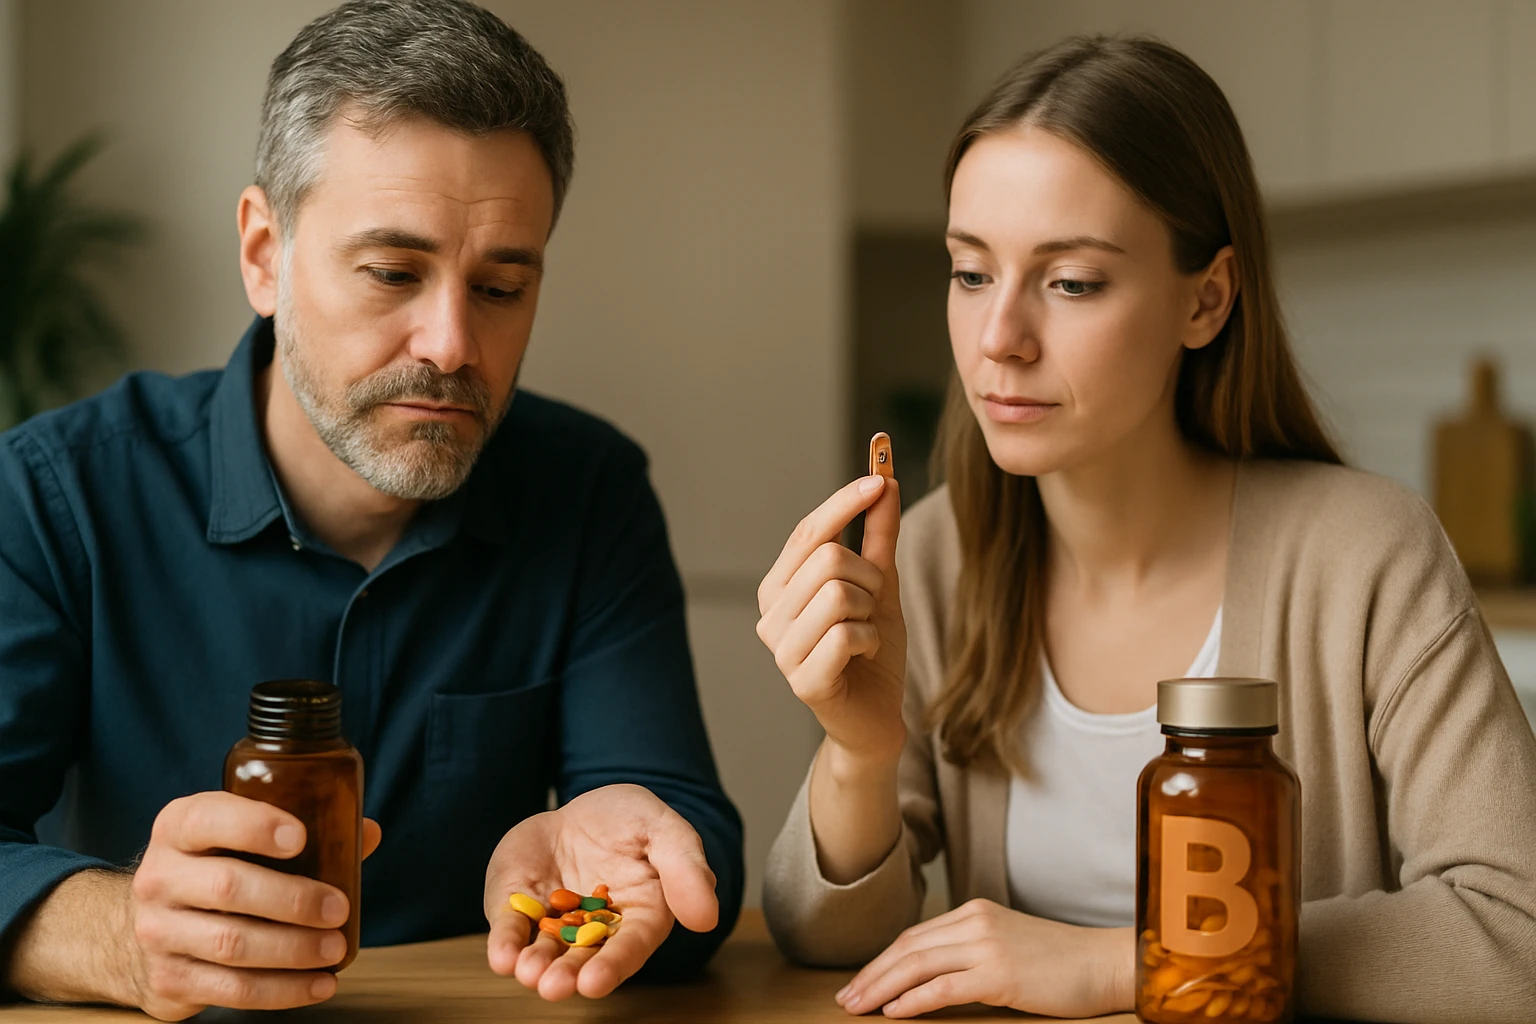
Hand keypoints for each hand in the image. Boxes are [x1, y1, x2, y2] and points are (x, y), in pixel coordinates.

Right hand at [127, 791, 382, 1020]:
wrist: (139, 928)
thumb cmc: (213, 869)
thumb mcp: (238, 838)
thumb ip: (302, 832)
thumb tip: (367, 833)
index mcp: (178, 828)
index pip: (209, 819)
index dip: (255, 826)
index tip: (302, 838)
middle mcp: (159, 877)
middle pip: (228, 887)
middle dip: (293, 900)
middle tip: (339, 909)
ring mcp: (158, 932)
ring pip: (232, 944)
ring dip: (293, 949)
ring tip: (335, 948)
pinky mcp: (169, 979)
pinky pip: (232, 989)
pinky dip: (284, 990)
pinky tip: (320, 983)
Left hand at [483, 784, 718, 999]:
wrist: (580, 809)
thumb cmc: (630, 821)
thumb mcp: (663, 828)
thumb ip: (686, 866)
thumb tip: (708, 916)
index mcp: (641, 915)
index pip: (630, 945)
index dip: (613, 964)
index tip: (595, 982)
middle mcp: (596, 930)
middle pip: (584, 958)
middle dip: (568, 974)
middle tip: (553, 987)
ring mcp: (555, 922)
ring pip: (545, 951)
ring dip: (535, 966)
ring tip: (527, 972)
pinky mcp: (520, 909)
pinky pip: (512, 928)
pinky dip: (505, 943)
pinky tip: (502, 955)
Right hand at [756, 472, 905, 765]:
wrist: (877, 717)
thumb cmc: (871, 650)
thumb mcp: (879, 585)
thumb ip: (878, 536)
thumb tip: (883, 480)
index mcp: (779, 588)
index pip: (807, 532)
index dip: (844, 503)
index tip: (879, 479)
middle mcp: (770, 615)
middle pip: (829, 560)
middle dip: (869, 578)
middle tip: (872, 607)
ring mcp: (781, 650)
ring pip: (839, 594)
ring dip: (870, 612)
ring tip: (865, 634)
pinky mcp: (801, 680)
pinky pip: (846, 634)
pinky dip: (870, 640)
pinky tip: (863, 658)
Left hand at [834, 899, 1133, 1018]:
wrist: (1105, 962)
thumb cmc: (1061, 961)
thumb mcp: (1009, 943)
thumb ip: (972, 948)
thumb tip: (931, 973)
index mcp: (975, 911)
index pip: (914, 936)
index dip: (882, 960)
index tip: (859, 982)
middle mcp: (975, 922)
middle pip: (907, 948)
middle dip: (871, 974)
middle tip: (845, 999)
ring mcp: (987, 946)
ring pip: (917, 965)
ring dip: (880, 988)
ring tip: (857, 1007)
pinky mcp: (999, 974)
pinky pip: (943, 988)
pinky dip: (913, 1000)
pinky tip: (893, 1013)